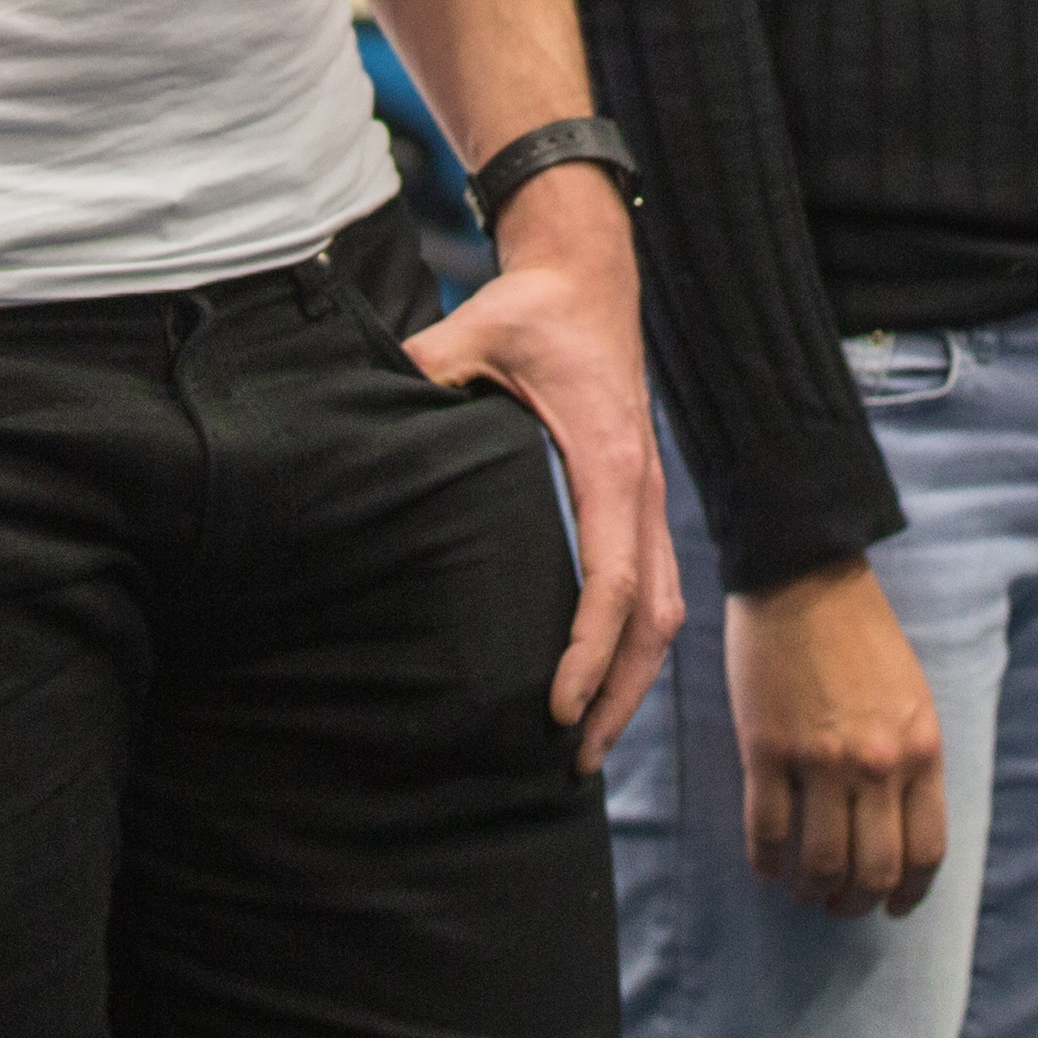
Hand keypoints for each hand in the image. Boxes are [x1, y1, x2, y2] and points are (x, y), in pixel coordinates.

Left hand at [396, 169, 681, 769]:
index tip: (556, 707)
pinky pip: (656, 589)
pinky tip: (599, 685)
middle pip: (653, 618)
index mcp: (609, 460)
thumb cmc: (532, 311)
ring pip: (664, 612)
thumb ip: (426, 371)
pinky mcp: (642, 502)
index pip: (611, 578)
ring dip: (633, 682)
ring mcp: (651, 498)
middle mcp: (644, 489)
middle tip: (569, 759)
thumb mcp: (473, 331)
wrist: (588, 278)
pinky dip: (634, 648)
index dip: (588, 650)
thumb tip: (372, 414)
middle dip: (619, 694)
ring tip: (586, 746)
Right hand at [727, 561, 950, 916]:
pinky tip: (767, 865)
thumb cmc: (861, 633)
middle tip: (840, 904)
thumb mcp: (912, 696)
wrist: (803, 575)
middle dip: (856, 903)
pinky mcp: (766, 751)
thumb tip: (897, 825)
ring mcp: (820, 760)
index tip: (893, 906)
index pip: (926, 851)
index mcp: (921, 749)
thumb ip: (911, 760)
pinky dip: (766, 862)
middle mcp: (877, 764)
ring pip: (819, 863)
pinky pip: (766, 833)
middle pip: (874, 871)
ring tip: (803, 889)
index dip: (909, 893)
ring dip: (811, 890)